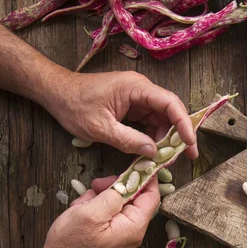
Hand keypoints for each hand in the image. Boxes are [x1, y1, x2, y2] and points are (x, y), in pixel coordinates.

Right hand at [39, 175, 159, 247]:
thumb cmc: (71, 243)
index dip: (147, 178)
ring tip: (83, 205)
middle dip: (115, 188)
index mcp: (133, 227)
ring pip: (118, 203)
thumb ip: (113, 196)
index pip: (151, 197)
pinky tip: (82, 211)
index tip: (139, 162)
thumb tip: (127, 184)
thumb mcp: (91, 213)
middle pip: (134, 198)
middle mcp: (132, 232)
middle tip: (96, 185)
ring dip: (101, 198)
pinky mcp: (111, 235)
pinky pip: (109, 213)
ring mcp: (122, 235)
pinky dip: (96, 207)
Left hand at [43, 70, 197, 158]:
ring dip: (165, 138)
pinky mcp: (131, 107)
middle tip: (186, 156)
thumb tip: (154, 153)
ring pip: (160, 119)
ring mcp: (136, 98)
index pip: (170, 103)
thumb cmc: (74, 105)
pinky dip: (152, 137)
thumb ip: (128, 141)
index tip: (190, 144)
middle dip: (179, 134)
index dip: (184, 124)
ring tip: (167, 159)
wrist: (56, 93)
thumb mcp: (100, 128)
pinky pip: (148, 122)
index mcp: (136, 88)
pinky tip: (153, 153)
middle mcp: (140, 90)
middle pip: (169, 111)